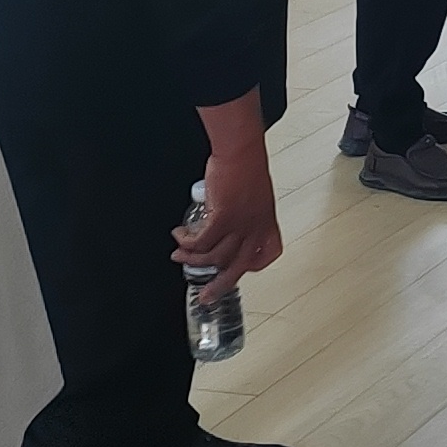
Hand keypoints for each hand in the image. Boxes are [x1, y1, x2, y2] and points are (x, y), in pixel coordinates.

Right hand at [176, 137, 281, 301]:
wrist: (240, 150)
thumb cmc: (246, 167)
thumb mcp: (255, 196)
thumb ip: (246, 214)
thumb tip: (229, 226)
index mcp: (266, 222)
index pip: (267, 253)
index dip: (252, 266)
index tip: (238, 272)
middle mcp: (255, 227)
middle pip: (238, 266)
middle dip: (219, 285)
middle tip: (206, 296)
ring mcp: (240, 224)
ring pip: (214, 256)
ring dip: (193, 258)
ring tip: (180, 254)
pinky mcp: (223, 217)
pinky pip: (200, 241)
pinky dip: (187, 242)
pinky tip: (179, 236)